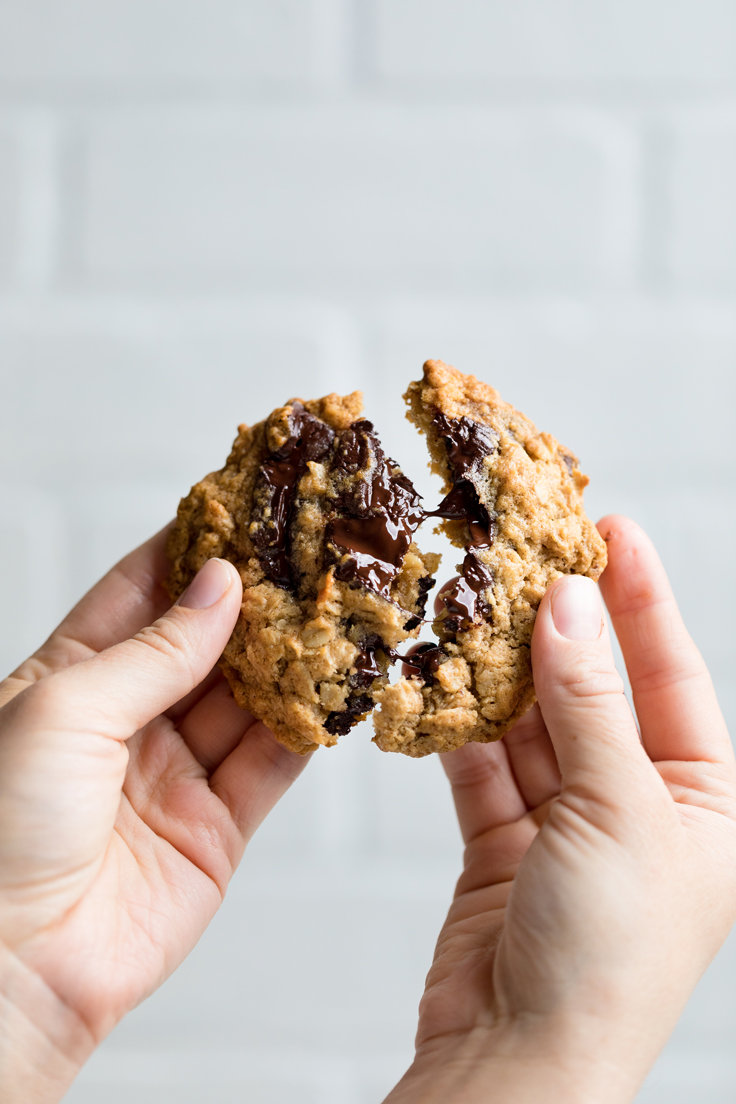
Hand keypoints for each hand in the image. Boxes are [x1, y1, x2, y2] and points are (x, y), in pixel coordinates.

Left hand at [0, 527, 308, 1102]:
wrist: (8, 973)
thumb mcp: (66, 709)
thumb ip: (155, 650)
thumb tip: (220, 585)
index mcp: (70, 680)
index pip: (140, 594)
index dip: (190, 551)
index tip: (243, 509)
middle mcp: (125, 723)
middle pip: (204, 643)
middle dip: (255, 601)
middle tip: (308, 555)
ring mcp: (173, 776)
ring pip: (247, 700)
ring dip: (291, 659)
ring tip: (337, 609)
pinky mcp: (215, 831)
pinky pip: (271, 766)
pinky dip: (306, 728)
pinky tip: (335, 689)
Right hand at [387, 515, 735, 1103]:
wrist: (518, 1066)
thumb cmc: (605, 962)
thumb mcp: (616, 810)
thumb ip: (588, 701)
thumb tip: (570, 602)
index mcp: (704, 807)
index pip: (673, 677)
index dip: (642, 600)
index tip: (612, 530)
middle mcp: (639, 810)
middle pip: (597, 692)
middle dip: (561, 629)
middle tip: (525, 554)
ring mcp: (569, 827)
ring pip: (532, 724)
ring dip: (501, 672)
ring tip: (472, 604)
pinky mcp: (504, 844)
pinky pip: (483, 766)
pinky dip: (458, 728)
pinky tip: (438, 681)